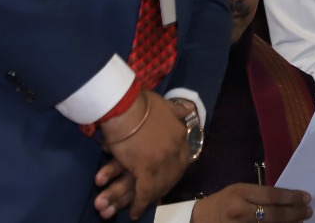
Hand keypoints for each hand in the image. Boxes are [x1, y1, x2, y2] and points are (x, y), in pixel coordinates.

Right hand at [98, 90, 190, 218]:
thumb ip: (177, 111)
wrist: (124, 105)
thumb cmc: (140, 103)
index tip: (166, 177)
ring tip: (143, 207)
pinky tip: (133, 213)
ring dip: (150, 199)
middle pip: (172, 176)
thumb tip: (189, 109)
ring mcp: (161, 161)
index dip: (173, 171)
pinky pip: (144, 193)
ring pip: (159, 186)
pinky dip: (139, 204)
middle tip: (155, 196)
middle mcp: (175, 150)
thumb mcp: (165, 104)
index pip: (181, 160)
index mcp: (180, 135)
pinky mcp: (145, 169)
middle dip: (163, 188)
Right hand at [194, 183, 311, 222]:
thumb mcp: (240, 190)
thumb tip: (287, 199)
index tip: (306, 197)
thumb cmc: (224, 200)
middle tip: (308, 211)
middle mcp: (241, 212)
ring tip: (301, 220)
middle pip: (274, 214)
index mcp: (241, 194)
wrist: (202, 219)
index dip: (291, 197)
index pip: (272, 196)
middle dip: (295, 213)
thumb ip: (260, 194)